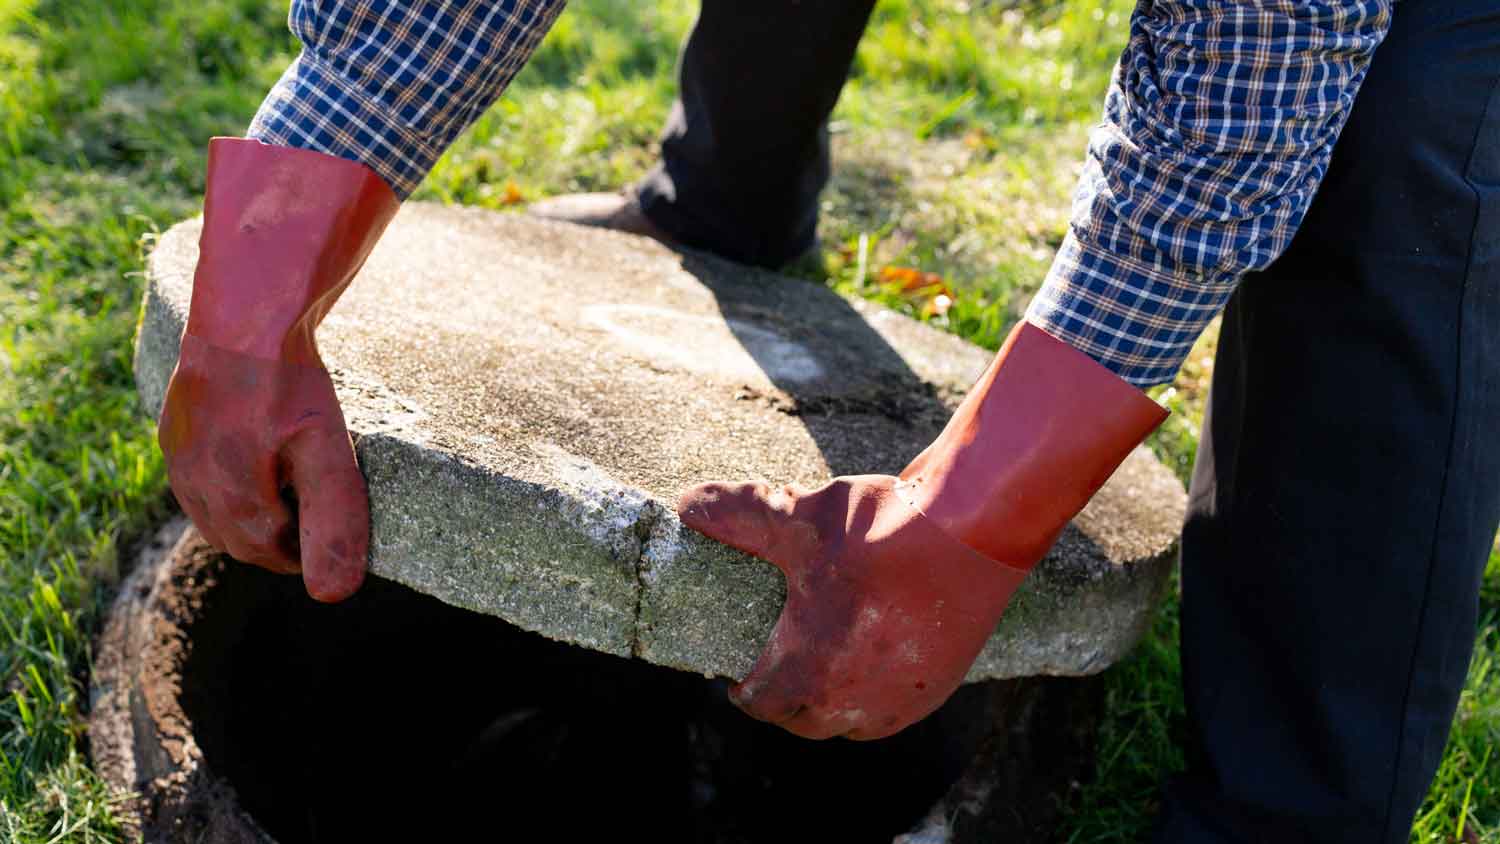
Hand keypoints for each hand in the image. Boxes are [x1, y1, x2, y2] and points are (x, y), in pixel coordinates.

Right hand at [158, 335, 367, 600]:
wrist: (245, 310)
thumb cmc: (288, 381)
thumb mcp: (326, 452)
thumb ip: (332, 522)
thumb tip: (334, 595)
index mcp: (228, 499)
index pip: (269, 553)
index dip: (305, 553)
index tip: (334, 535)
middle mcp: (191, 482)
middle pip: (238, 537)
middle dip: (277, 537)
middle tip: (318, 512)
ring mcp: (178, 453)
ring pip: (214, 507)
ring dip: (253, 509)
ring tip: (295, 483)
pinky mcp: (175, 426)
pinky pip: (200, 474)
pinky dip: (231, 479)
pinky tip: (262, 453)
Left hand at [678, 475, 1026, 739]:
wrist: (975, 530)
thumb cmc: (882, 528)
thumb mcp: (800, 517)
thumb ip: (740, 515)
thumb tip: (688, 505)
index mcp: (810, 667)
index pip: (762, 704)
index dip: (745, 693)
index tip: (738, 680)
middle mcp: (854, 699)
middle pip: (803, 721)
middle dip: (784, 703)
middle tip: (774, 674)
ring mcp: (900, 700)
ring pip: (849, 725)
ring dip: (828, 707)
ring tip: (819, 674)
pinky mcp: (937, 687)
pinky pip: (891, 712)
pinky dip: (871, 700)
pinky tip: (868, 668)